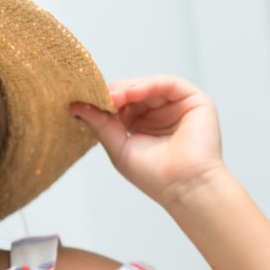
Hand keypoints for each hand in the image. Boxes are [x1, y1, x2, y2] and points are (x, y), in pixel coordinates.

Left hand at [70, 75, 225, 208]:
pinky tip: (132, 93)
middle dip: (113, 92)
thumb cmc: (153, 175)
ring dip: (128, 88)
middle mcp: (158, 113)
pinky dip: (149, 84)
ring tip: (113, 97)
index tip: (83, 99)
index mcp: (140, 124)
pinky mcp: (194, 101)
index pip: (120, 103)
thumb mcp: (118, 146)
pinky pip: (169, 84)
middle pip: (132, 91)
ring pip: (148, 85)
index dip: (103, 99)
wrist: (183, 185)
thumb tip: (75, 107)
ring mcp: (176, 106)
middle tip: (96, 95)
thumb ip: (100, 124)